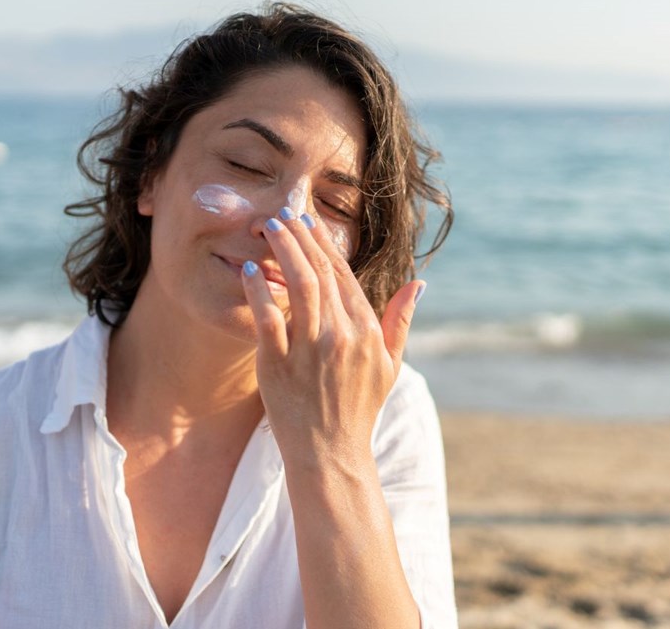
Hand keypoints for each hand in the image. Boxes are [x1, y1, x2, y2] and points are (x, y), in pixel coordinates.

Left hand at [240, 208, 424, 466]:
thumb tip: (419, 284)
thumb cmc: (360, 409)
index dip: (325, 245)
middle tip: (282, 214)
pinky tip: (250, 271)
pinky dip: (259, 291)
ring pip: (297, 286)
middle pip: (319, 273)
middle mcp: (341, 336)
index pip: (344, 276)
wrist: (332, 455)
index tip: (309, 222)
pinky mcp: (278, 366)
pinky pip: (267, 319)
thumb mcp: (389, 366)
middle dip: (300, 238)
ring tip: (268, 229)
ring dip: (282, 252)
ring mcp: (309, 350)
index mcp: (367, 332)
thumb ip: (401, 321)